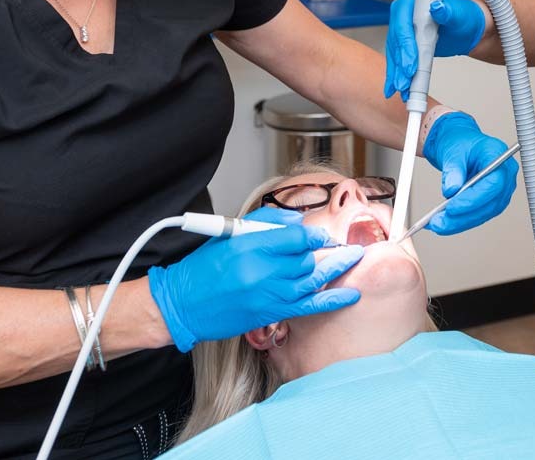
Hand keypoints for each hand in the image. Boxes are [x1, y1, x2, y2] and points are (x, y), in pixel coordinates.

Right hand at [147, 206, 364, 351]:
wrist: (181, 305)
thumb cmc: (202, 268)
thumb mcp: (228, 234)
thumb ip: (265, 223)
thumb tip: (296, 220)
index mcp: (250, 245)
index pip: (297, 236)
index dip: (315, 235)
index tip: (324, 235)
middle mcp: (262, 270)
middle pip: (306, 258)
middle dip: (322, 252)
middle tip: (339, 248)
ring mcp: (268, 294)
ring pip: (311, 279)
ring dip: (335, 269)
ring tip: (353, 260)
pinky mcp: (269, 314)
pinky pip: (308, 306)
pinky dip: (332, 300)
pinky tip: (350, 295)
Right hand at [383, 0, 487, 100]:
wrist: (466, 28)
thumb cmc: (464, 18)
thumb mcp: (458, 15)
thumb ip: (447, 12)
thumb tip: (437, 8)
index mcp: (412, 1)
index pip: (403, 24)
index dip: (405, 45)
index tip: (411, 64)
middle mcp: (403, 14)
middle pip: (395, 42)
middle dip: (400, 64)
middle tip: (405, 82)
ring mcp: (401, 30)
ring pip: (394, 54)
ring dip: (396, 73)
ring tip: (401, 89)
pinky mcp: (403, 44)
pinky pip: (396, 60)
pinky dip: (396, 75)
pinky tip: (394, 88)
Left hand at [422, 111, 518, 233]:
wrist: (459, 144)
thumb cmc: (460, 142)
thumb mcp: (453, 151)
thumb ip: (453, 170)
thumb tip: (451, 190)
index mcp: (499, 156)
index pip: (494, 184)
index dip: (474, 199)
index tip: (452, 207)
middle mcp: (505, 175)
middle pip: (490, 203)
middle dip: (463, 216)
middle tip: (439, 222)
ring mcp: (501, 190)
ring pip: (484, 213)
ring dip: (460, 223)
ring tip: (437, 224)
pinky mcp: (491, 200)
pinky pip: (478, 215)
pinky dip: (460, 221)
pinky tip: (443, 223)